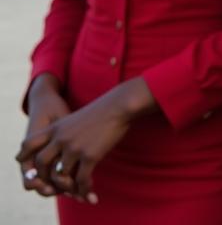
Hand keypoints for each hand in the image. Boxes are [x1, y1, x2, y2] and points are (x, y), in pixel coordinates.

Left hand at [18, 77, 151, 202]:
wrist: (121, 105)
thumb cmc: (101, 111)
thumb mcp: (75, 117)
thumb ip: (63, 132)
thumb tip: (59, 148)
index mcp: (56, 127)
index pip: (29, 143)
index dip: (24, 156)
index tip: (30, 165)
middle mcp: (61, 138)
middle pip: (41, 163)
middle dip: (44, 177)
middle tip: (53, 184)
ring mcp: (74, 147)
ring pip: (60, 176)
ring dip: (66, 187)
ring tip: (74, 191)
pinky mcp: (90, 156)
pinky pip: (80, 180)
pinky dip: (83, 189)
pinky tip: (89, 191)